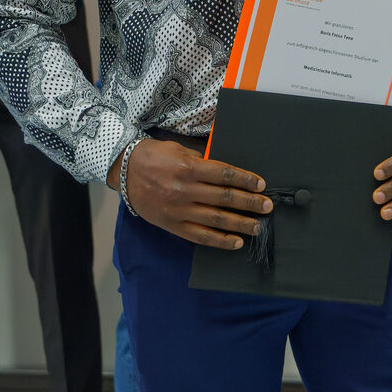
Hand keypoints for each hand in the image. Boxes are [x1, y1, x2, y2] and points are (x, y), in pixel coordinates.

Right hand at [111, 139, 270, 249]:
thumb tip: (225, 172)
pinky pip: (200, 236)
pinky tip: (236, 242)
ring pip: (216, 219)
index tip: (261, 184)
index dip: (245, 180)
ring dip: (240, 224)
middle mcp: (185, 190)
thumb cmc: (153, 156)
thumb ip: (201, 161)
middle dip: (249, 203)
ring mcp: (178, 210)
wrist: (124, 172)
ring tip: (258, 227)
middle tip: (267, 207)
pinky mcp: (172, 225)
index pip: (224, 175)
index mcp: (188, 168)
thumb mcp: (178, 149)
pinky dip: (220, 241)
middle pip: (224, 198)